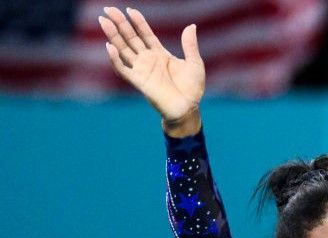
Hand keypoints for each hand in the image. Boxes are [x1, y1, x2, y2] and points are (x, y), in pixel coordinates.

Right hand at [99, 7, 204, 135]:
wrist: (188, 109)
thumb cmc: (192, 88)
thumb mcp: (194, 63)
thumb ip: (190, 45)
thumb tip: (191, 26)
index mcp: (160, 54)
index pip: (145, 34)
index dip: (138, 22)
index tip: (130, 10)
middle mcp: (148, 60)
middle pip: (130, 38)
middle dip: (119, 23)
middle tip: (108, 9)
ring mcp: (142, 70)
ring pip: (123, 49)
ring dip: (113, 36)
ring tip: (103, 21)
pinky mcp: (139, 81)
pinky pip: (123, 69)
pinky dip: (115, 59)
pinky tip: (110, 47)